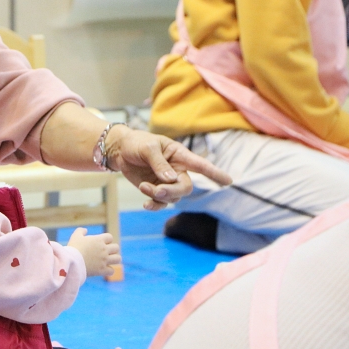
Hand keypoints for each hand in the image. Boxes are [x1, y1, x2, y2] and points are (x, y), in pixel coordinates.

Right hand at [67, 228, 119, 277]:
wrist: (72, 262)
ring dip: (114, 259)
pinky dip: (109, 270)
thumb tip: (85, 230)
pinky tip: (103, 269)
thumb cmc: (73, 248)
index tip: (101, 243)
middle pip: (116, 247)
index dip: (106, 240)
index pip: (110, 237)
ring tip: (108, 260)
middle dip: (112, 249)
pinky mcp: (102, 270)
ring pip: (118, 259)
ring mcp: (104, 260)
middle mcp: (104, 250)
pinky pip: (112, 270)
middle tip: (105, 252)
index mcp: (99, 240)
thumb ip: (81, 231)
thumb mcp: (75, 236)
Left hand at [105, 126, 231, 210]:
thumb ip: (159, 163)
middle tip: (156, 190)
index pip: (201, 165)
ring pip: (173, 197)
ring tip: (143, 187)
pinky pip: (162, 203)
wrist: (119, 150)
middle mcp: (177, 169)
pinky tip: (146, 204)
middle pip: (186, 187)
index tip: (228, 181)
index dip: (215, 173)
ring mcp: (167, 181)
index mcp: (179, 155)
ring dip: (158, 196)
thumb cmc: (136, 143)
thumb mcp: (147, 148)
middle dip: (172, 191)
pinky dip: (154, 205)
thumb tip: (171, 179)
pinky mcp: (156, 189)